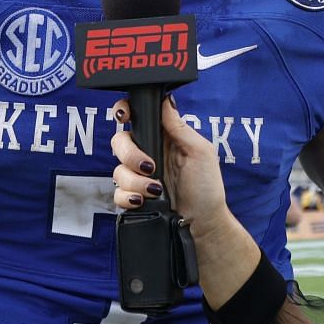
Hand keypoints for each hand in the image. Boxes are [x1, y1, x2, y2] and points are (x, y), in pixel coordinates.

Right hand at [108, 98, 228, 231]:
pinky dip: (128, 197)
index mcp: (163, 137)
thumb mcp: (200, 151)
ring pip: (118, 170)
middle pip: (120, 142)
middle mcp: (148, 154)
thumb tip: (165, 101)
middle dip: (130, 155)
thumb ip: (179, 127)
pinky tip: (143, 201)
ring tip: (155, 190)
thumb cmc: (207, 187)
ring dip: (135, 181)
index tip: (124, 115)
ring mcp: (139, 176)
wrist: (203, 223)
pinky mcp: (133, 196)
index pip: (136, 117)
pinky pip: (117, 193)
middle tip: (150, 167)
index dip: (124, 112)